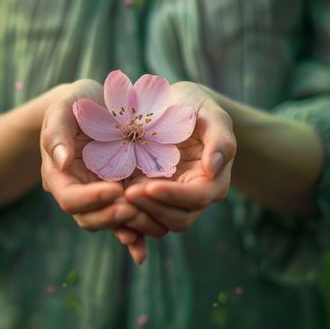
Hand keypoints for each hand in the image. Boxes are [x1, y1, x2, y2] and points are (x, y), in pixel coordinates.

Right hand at [40, 80, 165, 239]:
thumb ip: (57, 133)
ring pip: (109, 221)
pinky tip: (152, 232)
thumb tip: (62, 162)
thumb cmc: (75, 103)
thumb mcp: (62, 109)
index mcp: (59, 174)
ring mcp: (100, 193)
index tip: (116, 189)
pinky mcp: (120, 191)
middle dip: (111, 217)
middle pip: (88, 218)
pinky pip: (127, 216)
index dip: (91, 199)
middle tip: (135, 208)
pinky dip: (137, 228)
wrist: (95, 103)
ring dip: (128, 225)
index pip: (70, 198)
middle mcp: (79, 189)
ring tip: (151, 217)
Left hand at [117, 82, 235, 246]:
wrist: (175, 106)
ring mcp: (170, 199)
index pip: (197, 197)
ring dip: (137, 218)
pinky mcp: (150, 196)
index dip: (174, 196)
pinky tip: (109, 209)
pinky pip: (140, 215)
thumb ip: (220, 140)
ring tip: (114, 202)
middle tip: (126, 195)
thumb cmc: (197, 107)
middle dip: (152, 209)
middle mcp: (192, 196)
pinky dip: (127, 220)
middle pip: (177, 218)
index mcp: (212, 181)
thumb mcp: (213, 115)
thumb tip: (213, 169)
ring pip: (157, 223)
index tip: (149, 186)